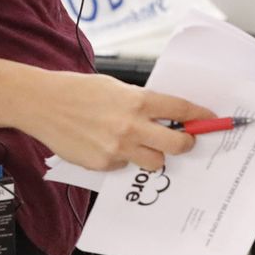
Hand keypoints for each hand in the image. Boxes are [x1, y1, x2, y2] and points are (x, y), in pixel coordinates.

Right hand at [17, 71, 213, 171]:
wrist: (43, 104)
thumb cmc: (77, 91)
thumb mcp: (115, 87)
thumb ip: (140, 102)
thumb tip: (163, 114)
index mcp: (137, 101)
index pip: (180, 110)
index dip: (201, 117)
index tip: (211, 120)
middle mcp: (131, 126)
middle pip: (177, 144)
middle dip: (186, 143)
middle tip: (184, 140)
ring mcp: (117, 149)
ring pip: (155, 162)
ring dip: (153, 154)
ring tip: (139, 143)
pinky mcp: (103, 164)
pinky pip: (125, 167)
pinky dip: (122, 159)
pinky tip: (105, 145)